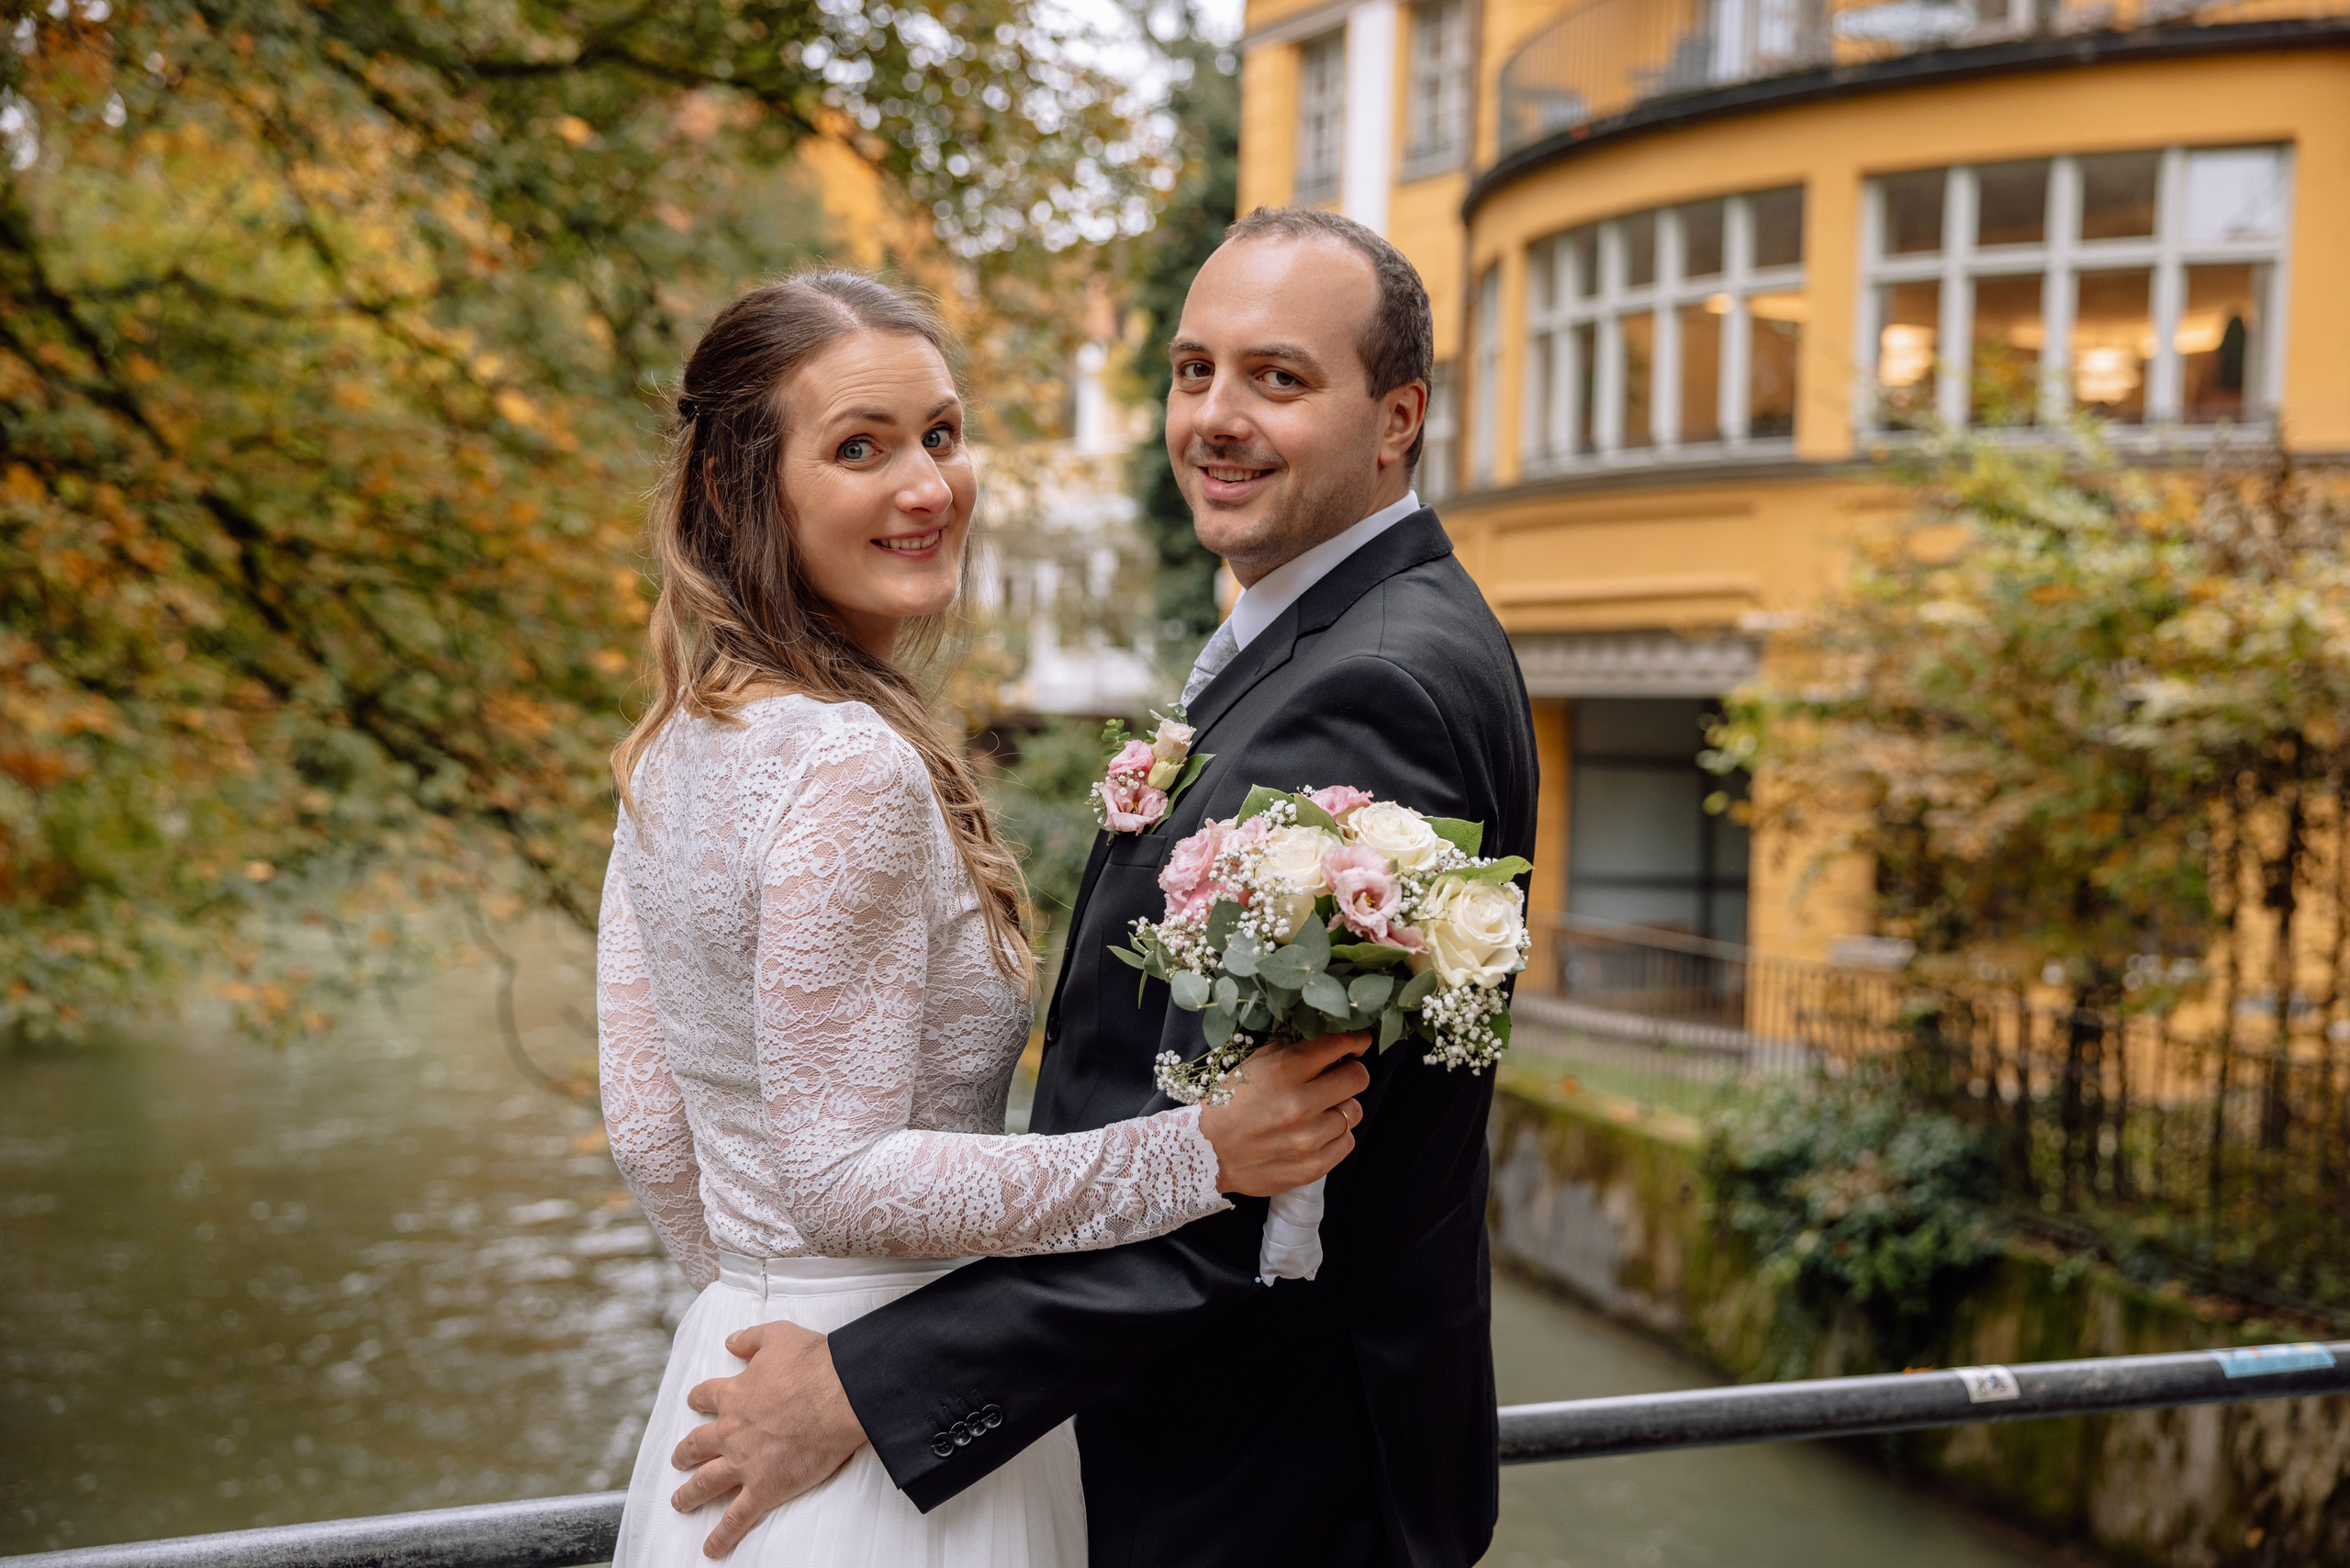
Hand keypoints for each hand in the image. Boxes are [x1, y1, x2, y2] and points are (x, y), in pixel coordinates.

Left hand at [669, 1320, 868, 1556]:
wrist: (839, 1395)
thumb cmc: (813, 1364)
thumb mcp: (778, 1336)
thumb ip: (750, 1338)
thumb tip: (731, 1342)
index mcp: (734, 1395)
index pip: (705, 1397)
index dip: (699, 1399)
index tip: (695, 1403)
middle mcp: (731, 1431)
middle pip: (696, 1445)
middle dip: (685, 1453)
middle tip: (679, 1459)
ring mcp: (745, 1463)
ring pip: (706, 1484)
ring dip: (689, 1495)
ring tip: (680, 1503)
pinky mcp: (765, 1488)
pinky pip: (737, 1518)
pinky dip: (722, 1536)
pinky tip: (712, 1548)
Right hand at [1197, 1031, 1369, 1195]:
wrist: (1204, 1154)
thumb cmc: (1227, 1105)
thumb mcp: (1250, 1066)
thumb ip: (1287, 1051)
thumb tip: (1324, 1042)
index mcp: (1284, 1071)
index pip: (1340, 1044)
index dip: (1355, 1039)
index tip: (1358, 1043)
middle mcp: (1300, 1103)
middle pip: (1358, 1077)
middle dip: (1351, 1073)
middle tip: (1338, 1078)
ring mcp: (1309, 1138)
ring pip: (1354, 1112)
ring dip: (1339, 1109)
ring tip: (1317, 1113)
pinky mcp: (1313, 1166)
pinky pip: (1347, 1142)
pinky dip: (1335, 1137)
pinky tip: (1314, 1135)